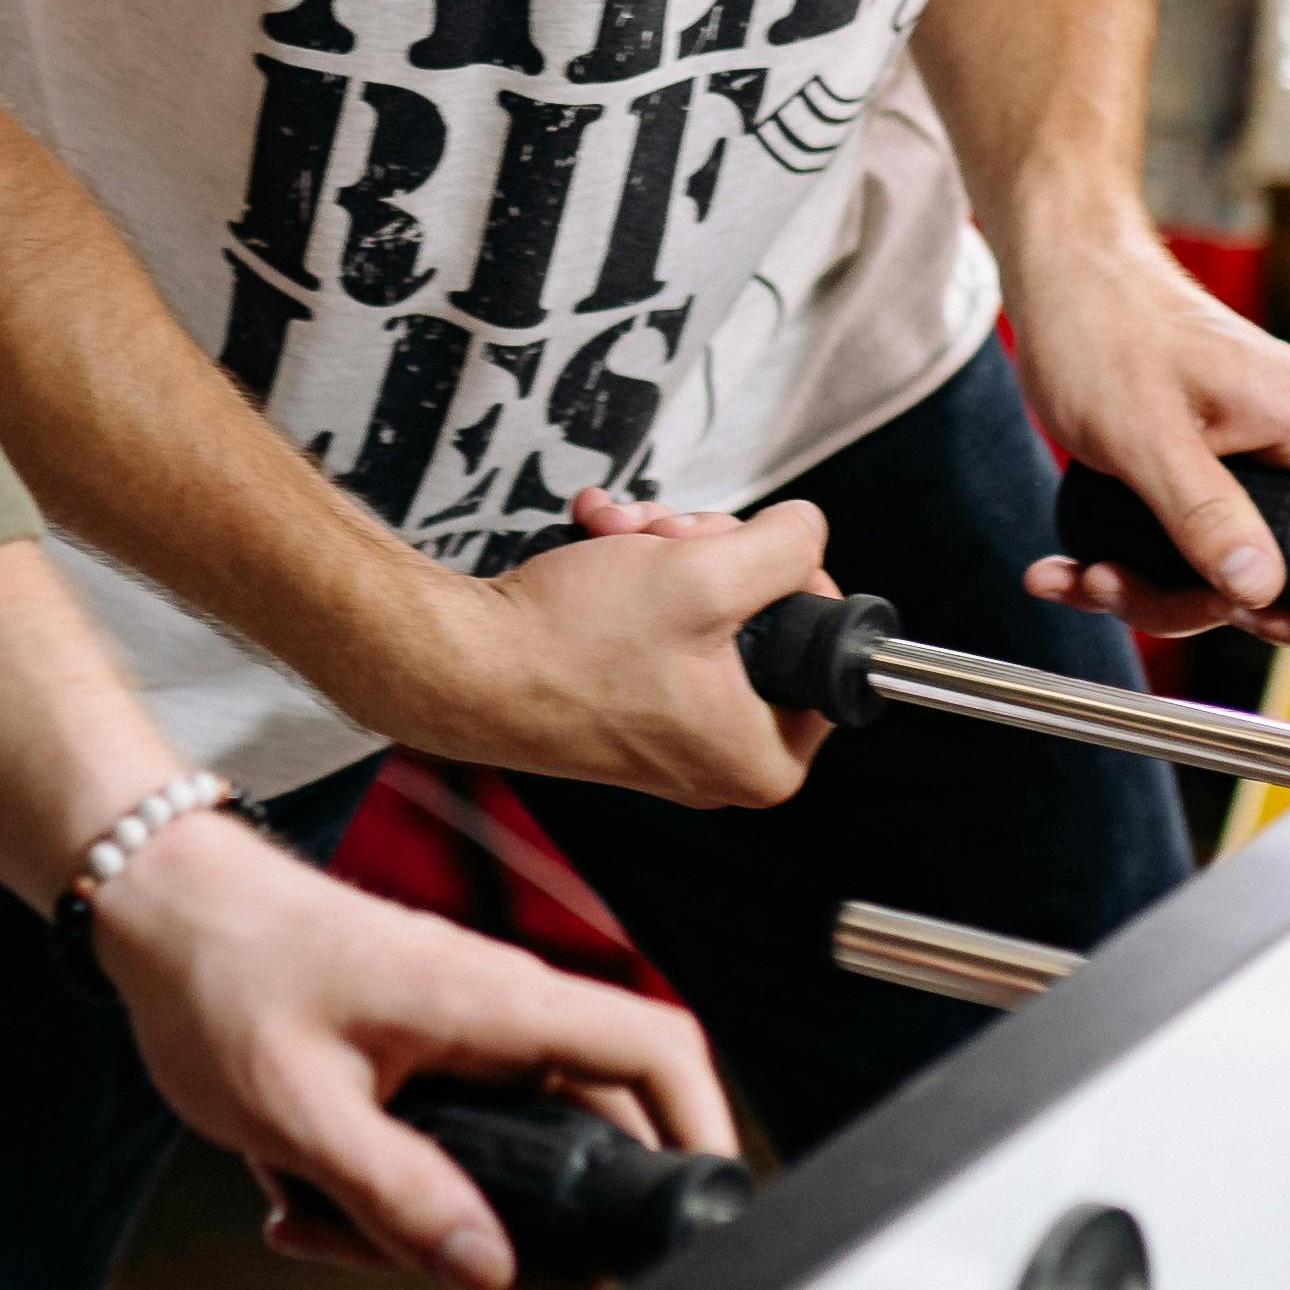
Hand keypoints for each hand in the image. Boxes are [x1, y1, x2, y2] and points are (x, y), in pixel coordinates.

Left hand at [87, 811, 736, 1289]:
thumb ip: (400, 1197)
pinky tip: (309, 1202)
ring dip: (436, 1217)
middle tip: (436, 1269)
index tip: (700, 1207)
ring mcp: (467, 1033)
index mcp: (494, 1001)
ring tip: (326, 1225)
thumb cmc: (222, 976)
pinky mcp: (429, 1054)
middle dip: (528, 1228)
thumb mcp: (300, 1110)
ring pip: (509, 1154)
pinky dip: (394, 1190)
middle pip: (585, 1135)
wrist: (161, 908)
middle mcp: (500, 1012)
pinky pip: (451, 1143)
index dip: (703, 1128)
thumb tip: (489, 1268)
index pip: (656, 1047)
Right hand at [342, 500, 837, 809]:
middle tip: (668, 534)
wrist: (462, 662)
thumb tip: (807, 530)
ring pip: (704, 605)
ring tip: (618, 531)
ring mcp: (668, 729)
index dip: (792, 576)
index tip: (745, 549)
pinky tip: (595, 537)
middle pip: (761, 617)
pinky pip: (656, 619)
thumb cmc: (573, 645)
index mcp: (763, 758)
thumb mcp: (705, 577)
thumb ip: (784, 548)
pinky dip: (629, 569)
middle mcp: (719, 756)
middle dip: (710, 551)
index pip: (826, 648)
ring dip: (663, 549)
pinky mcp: (624, 700)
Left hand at [1004, 237, 1289, 644]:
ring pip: (1239, 567)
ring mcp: (1246, 461)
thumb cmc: (1103, 326)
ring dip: (1163, 593)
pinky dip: (1133, 572)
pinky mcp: (1202, 476)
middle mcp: (1287, 441)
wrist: (1059, 280)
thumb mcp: (1145, 435)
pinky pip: (1189, 548)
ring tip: (1096, 576)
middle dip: (1238, 604)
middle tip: (1178, 601)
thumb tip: (1260, 589)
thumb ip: (1204, 515)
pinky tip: (1076, 570)